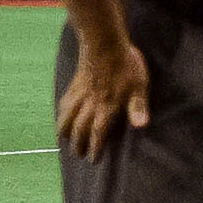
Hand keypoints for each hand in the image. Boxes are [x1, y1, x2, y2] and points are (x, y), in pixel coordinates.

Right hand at [56, 33, 153, 156]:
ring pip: (66, 117)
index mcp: (106, 107)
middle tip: (78, 154)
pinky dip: (61, 113)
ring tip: (64, 140)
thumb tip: (141, 126)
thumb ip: (138, 106)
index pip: (97, 133)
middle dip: (78, 144)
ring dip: (64, 130)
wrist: (104, 42)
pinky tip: (62, 115)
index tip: (93, 159)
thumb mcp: (139, 85)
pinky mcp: (74, 84)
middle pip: (79, 128)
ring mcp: (79, 94)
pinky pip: (64, 102)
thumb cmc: (126, 64)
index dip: (94, 148)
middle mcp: (89, 104)